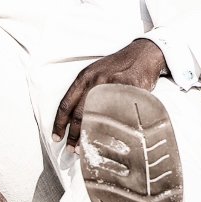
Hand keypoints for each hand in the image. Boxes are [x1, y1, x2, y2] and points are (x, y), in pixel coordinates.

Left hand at [51, 39, 165, 150]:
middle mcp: (96, 80)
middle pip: (80, 113)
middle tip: (73, 149)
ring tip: (89, 148)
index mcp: (85, 77)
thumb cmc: (120, 65)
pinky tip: (114, 137)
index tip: (57, 137)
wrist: (143, 52)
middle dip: (75, 135)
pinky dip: (116, 127)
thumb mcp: (97, 72)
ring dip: (92, 135)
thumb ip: (87, 91)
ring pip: (98, 115)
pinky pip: (120, 112)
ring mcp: (113, 84)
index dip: (59, 123)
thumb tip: (77, 119)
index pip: (66, 103)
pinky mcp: (130, 88)